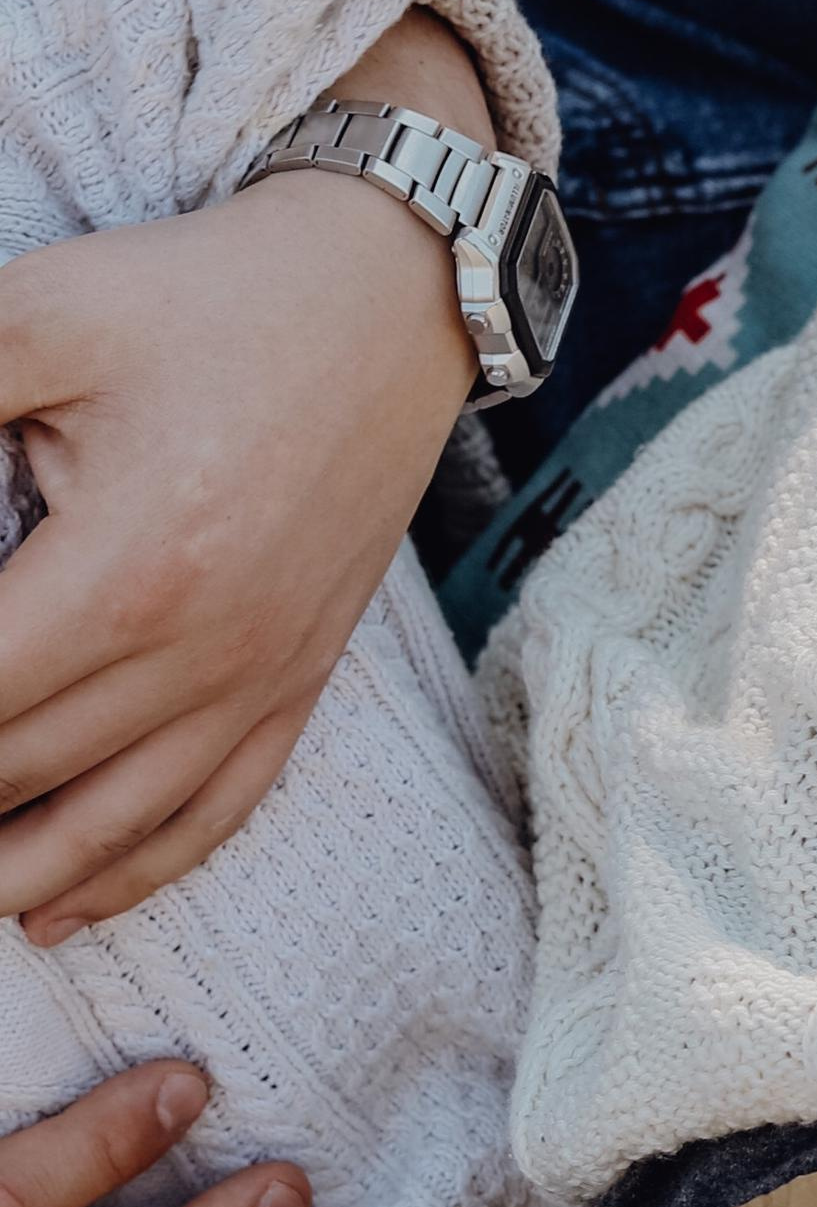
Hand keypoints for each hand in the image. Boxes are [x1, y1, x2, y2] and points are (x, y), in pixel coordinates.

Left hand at [0, 9, 485, 934]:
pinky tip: (56, 911)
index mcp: (130, 566)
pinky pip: (211, 814)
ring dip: (6, 867)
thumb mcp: (37, 316)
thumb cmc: (204, 300)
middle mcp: (202, 650)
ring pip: (107, 825)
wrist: (389, 295)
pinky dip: (126, 875)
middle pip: (17, 771)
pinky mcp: (297, 681)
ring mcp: (258, 678)